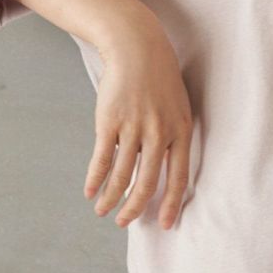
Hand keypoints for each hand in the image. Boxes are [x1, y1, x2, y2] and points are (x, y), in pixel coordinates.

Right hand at [83, 25, 193, 229]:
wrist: (138, 48)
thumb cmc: (160, 79)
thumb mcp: (177, 107)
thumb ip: (172, 137)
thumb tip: (161, 168)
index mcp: (181, 131)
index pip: (180, 177)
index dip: (171, 204)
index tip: (164, 225)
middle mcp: (159, 133)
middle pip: (148, 182)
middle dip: (135, 208)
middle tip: (125, 223)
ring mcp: (134, 127)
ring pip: (122, 175)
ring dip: (111, 198)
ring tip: (103, 211)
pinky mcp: (110, 122)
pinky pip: (102, 159)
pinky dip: (95, 180)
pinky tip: (90, 192)